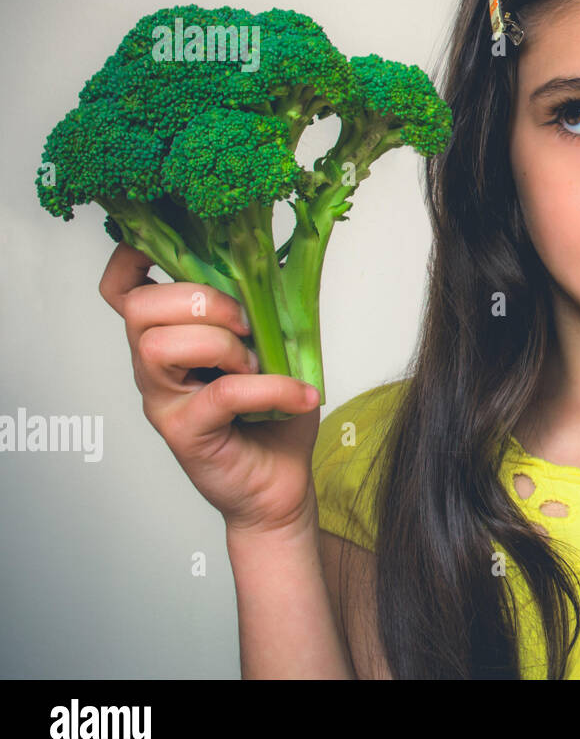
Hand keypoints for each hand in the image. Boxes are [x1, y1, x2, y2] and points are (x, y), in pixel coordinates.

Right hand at [99, 241, 323, 535]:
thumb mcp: (275, 349)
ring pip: (161, 345)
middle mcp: (154, 367)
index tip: (181, 254)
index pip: (121, 291)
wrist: (280, 484)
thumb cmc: (274, 417)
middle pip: (139, 308)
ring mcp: (164, 401)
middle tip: (246, 326)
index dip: (133, 261)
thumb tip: (285, 260)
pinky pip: (220, 394)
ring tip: (258, 365)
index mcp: (170, 337)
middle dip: (201, 301)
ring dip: (223, 345)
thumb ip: (266, 308)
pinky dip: (269, 388)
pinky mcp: (184, 433)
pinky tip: (299, 395)